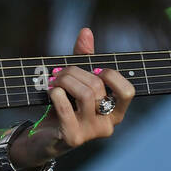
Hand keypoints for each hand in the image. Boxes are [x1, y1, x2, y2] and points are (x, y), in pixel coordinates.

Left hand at [24, 28, 134, 160]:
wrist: (43, 137)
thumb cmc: (64, 107)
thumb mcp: (76, 81)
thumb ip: (83, 58)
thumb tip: (86, 32)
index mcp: (114, 111)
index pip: (127, 91)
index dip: (111, 76)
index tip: (94, 69)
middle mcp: (107, 124)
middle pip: (98, 86)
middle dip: (74, 72)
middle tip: (59, 72)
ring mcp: (91, 133)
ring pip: (85, 95)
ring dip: (65, 81)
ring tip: (53, 81)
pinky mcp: (73, 138)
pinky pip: (66, 108)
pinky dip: (56, 94)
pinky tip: (50, 93)